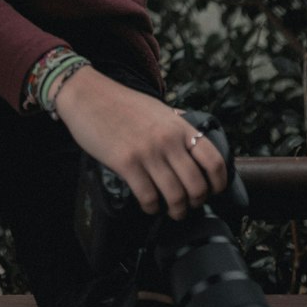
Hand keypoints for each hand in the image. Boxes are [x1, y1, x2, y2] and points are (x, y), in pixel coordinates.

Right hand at [53, 66, 227, 219]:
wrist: (88, 95)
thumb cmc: (122, 104)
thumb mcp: (158, 110)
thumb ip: (177, 129)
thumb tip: (194, 150)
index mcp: (179, 126)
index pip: (214, 160)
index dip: (218, 183)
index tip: (213, 191)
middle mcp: (167, 140)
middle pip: (197, 185)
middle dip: (196, 202)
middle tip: (189, 205)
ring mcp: (147, 152)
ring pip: (175, 197)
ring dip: (176, 210)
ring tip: (171, 210)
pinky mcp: (126, 163)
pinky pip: (148, 197)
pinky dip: (151, 207)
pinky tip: (149, 204)